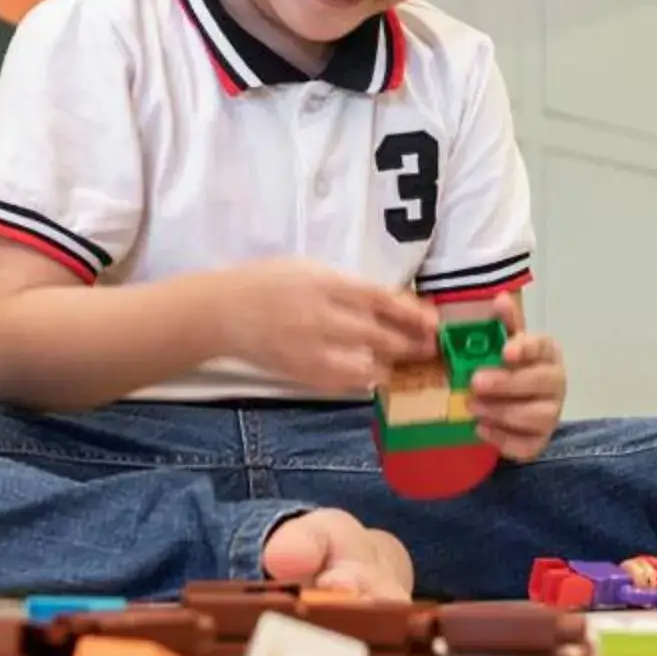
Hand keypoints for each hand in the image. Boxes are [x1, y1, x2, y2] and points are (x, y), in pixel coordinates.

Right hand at [216, 260, 439, 394]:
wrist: (222, 312)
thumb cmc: (269, 283)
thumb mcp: (310, 270)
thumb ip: (348, 287)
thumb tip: (391, 303)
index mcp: (324, 284)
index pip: (381, 300)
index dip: (412, 313)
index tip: (434, 322)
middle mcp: (321, 318)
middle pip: (381, 337)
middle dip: (411, 344)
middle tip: (430, 348)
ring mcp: (312, 351)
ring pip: (368, 367)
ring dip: (390, 365)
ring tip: (400, 361)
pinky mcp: (303, 376)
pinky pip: (346, 385)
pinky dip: (364, 380)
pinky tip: (370, 373)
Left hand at [465, 295, 563, 460]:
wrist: (512, 405)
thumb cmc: (507, 367)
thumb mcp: (503, 342)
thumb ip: (503, 323)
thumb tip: (500, 299)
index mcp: (547, 353)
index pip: (543, 347)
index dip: (526, 348)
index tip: (505, 351)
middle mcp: (556, 383)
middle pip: (540, 383)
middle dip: (506, 383)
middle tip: (475, 382)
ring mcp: (551, 415)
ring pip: (535, 416)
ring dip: (501, 412)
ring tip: (472, 406)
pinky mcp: (539, 442)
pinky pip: (527, 446)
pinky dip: (502, 439)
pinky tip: (480, 429)